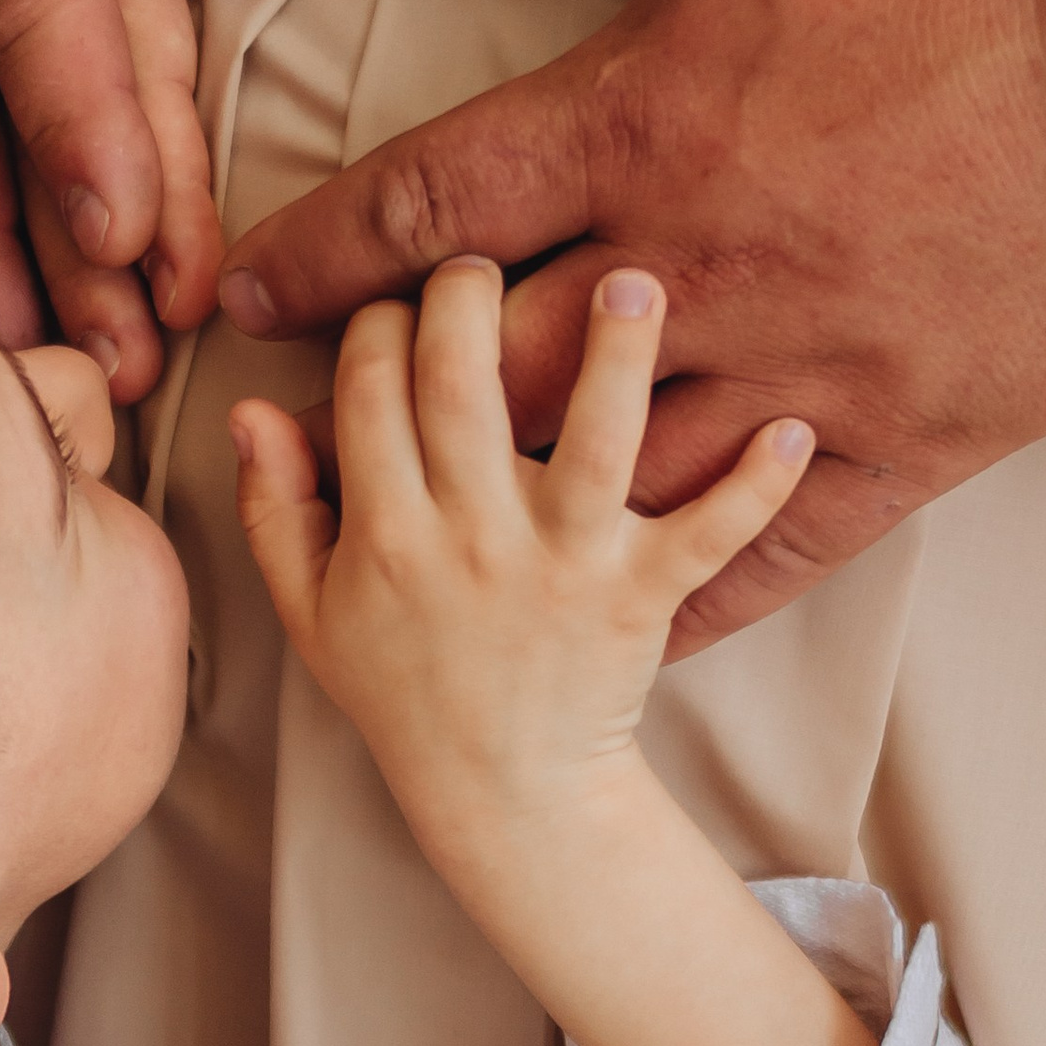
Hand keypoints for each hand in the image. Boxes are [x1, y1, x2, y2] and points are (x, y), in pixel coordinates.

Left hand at [218, 0, 1045, 652]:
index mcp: (642, 120)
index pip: (426, 210)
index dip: (318, 257)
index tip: (246, 289)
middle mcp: (687, 269)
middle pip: (478, 372)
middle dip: (390, 395)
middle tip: (338, 408)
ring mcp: (787, 375)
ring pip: (595, 478)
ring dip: (511, 496)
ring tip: (449, 509)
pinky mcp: (892, 447)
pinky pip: (751, 553)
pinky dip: (670, 589)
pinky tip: (611, 615)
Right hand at [231, 261, 868, 1045]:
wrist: (504, 794)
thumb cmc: (405, 691)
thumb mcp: (313, 611)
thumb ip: (276, 507)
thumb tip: (252, 408)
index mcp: (386, 531)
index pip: (369, 387)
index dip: (382, 320)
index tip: (402, 300)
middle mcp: (472, 537)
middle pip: (462, 385)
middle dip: (467, 295)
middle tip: (486, 251)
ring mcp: (563, 565)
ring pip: (593, 442)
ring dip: (619, 357)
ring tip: (638, 278)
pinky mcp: (642, 595)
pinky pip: (708, 536)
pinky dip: (755, 488)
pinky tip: (794, 428)